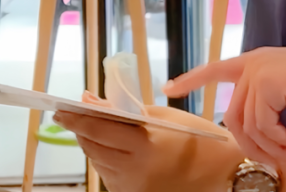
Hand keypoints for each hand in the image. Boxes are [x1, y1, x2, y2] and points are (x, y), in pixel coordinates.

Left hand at [54, 93, 245, 191]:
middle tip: (67, 114)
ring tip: (85, 126)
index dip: (78, 118)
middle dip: (80, 129)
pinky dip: (103, 158)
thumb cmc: (200, 139)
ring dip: (90, 143)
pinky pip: (108, 174)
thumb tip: (92, 102)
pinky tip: (104, 145)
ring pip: (98, 162)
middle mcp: (134, 171)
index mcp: (145, 146)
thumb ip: (127, 111)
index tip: (61, 108)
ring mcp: (132, 188)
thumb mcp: (165, 117)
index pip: (100, 129)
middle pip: (94, 147)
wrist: (223, 173)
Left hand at [165, 47, 285, 169]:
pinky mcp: (266, 83)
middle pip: (233, 117)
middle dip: (255, 147)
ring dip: (271, 149)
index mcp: (258, 60)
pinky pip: (261, 127)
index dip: (192, 79)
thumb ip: (266, 102)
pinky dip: (279, 143)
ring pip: (247, 127)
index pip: (217, 69)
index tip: (168, 88)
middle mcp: (254, 62)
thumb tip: (247, 134)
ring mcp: (259, 72)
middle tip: (282, 162)